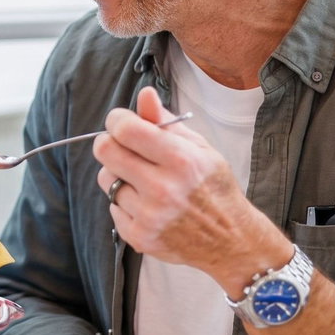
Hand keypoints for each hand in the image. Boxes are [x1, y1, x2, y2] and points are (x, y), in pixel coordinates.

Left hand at [95, 87, 291, 296]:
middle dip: (109, 143)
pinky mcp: (139, 237)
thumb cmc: (213, 187)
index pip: (126, 129)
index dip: (117, 120)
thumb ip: (167, 122)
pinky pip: (112, 207)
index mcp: (180, 160)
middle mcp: (163, 188)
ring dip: (119, 175)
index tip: (121, 122)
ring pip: (106, 180)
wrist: (229, 239)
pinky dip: (124, 203)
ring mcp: (149, 216)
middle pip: (105, 151)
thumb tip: (144, 95)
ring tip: (143, 180)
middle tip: (122, 147)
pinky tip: (147, 204)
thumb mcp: (200, 148)